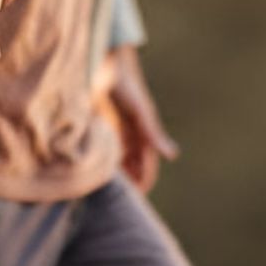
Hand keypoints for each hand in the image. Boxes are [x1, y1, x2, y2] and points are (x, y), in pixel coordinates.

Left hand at [96, 45, 178, 192]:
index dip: (144, 181)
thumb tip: (173, 155)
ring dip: (115, 173)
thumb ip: (154, 133)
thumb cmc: (127, 86)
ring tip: (105, 190)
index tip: (137, 197)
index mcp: (144, 133)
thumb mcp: (141, 112)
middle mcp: (131, 135)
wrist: (106, 66)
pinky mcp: (102, 125)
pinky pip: (104, 149)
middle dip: (130, 181)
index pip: (147, 165)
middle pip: (133, 166)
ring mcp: (116, 131)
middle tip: (119, 199)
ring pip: (118, 160)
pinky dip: (102, 160)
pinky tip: (92, 171)